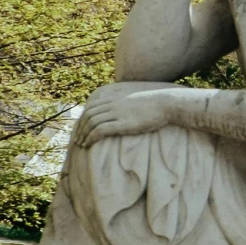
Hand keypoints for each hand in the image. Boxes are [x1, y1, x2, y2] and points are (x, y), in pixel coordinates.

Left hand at [74, 89, 190, 146]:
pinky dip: (91, 137)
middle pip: (88, 115)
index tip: (82, 128)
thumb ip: (128, 105)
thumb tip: (127, 111)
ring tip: (81, 144)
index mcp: (116, 100)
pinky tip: (89, 144)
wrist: (167, 103)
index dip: (83, 118)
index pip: (92, 107)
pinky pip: (101, 130)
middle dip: (80, 128)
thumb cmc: (157, 104)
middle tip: (78, 139)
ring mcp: (118, 114)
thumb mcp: (138, 101)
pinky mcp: (123, 123)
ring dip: (83, 134)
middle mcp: (114, 105)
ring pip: (92, 122)